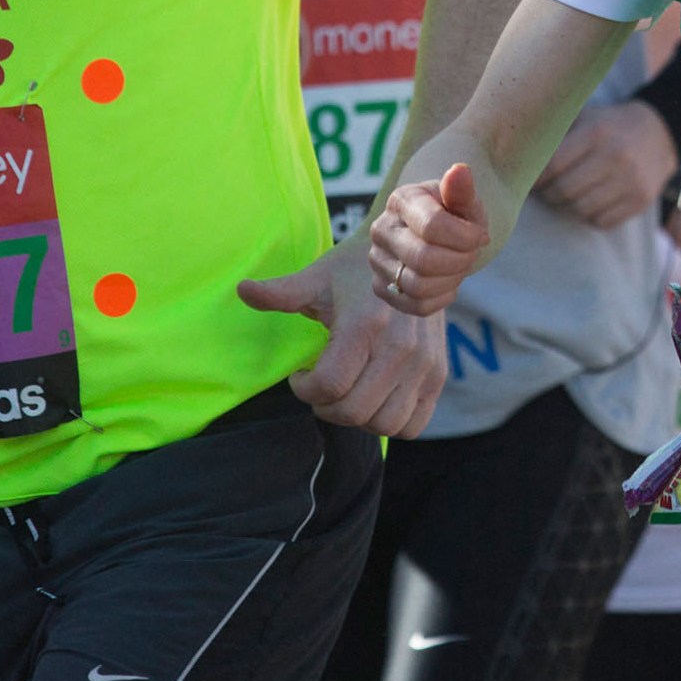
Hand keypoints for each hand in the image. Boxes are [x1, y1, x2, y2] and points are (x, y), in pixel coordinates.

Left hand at [238, 240, 448, 437]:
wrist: (414, 256)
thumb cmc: (356, 270)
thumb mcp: (317, 278)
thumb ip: (280, 292)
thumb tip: (242, 290)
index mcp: (366, 325)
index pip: (329, 386)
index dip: (304, 389)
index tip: (300, 374)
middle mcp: (400, 348)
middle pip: (354, 412)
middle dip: (326, 407)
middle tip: (321, 387)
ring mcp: (424, 363)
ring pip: (384, 423)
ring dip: (358, 418)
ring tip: (348, 393)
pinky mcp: (438, 373)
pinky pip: (413, 424)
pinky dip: (390, 422)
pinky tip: (375, 399)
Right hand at [368, 162, 490, 317]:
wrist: (442, 233)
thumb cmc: (457, 213)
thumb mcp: (466, 200)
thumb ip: (463, 189)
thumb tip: (460, 170)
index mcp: (401, 200)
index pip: (433, 226)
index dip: (467, 237)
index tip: (481, 236)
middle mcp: (381, 230)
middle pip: (424, 260)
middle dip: (460, 260)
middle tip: (471, 253)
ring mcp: (377, 261)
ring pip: (419, 286)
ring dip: (452, 279)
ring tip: (459, 264)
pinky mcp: (382, 288)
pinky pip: (417, 306)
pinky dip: (442, 297)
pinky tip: (448, 281)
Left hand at [532, 100, 678, 227]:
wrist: (660, 133)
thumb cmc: (608, 126)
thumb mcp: (585, 117)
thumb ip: (555, 133)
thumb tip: (514, 154)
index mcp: (597, 133)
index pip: (553, 165)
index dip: (535, 178)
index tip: (529, 181)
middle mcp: (616, 157)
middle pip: (565, 191)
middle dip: (549, 195)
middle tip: (545, 190)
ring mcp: (631, 181)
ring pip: (581, 209)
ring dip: (567, 206)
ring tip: (565, 196)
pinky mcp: (640, 200)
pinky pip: (601, 221)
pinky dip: (589, 216)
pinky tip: (589, 201)